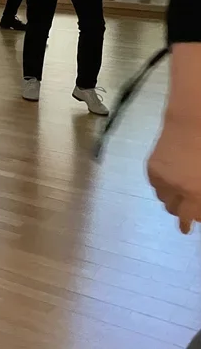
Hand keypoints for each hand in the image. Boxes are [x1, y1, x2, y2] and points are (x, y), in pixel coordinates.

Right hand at [149, 44, 200, 233]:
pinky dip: (162, 186)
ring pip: (163, 199)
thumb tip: (195, 209)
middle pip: (176, 211)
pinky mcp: (152, 167)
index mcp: (196, 193)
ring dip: (171, 199)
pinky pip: (155, 185)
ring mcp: (162, 178)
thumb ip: (200, 193)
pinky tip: (170, 180)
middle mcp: (178, 189)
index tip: (188, 228)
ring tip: (179, 193)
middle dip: (183, 212)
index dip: (190, 223)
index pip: (191, 217)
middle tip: (189, 209)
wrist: (194, 120)